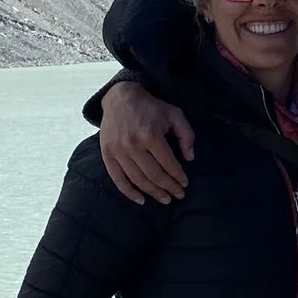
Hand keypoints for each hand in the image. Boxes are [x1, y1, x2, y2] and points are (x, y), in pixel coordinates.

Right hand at [98, 80, 194, 203]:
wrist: (120, 98)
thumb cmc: (151, 107)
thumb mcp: (175, 114)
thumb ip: (186, 135)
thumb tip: (190, 158)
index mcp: (150, 135)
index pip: (168, 163)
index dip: (178, 176)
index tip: (185, 184)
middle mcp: (133, 144)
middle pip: (154, 174)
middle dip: (169, 187)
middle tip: (178, 195)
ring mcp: (118, 151)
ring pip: (138, 179)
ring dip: (153, 193)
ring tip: (165, 199)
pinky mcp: (107, 154)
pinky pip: (117, 179)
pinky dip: (129, 192)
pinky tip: (141, 200)